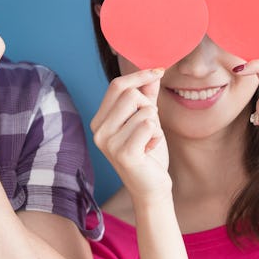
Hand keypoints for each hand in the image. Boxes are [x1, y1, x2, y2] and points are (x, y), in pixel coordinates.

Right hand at [90, 68, 170, 200]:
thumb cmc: (148, 152)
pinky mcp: (124, 154)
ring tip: (148, 141)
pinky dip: (157, 135)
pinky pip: (149, 126)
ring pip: (144, 110)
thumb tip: (153, 72)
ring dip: (155, 124)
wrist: (151, 188)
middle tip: (149, 126)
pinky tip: (150, 149)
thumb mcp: (146, 119)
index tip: (159, 71)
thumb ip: (147, 95)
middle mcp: (99, 130)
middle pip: (131, 94)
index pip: (117, 86)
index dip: (139, 76)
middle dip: (149, 106)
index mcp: (99, 120)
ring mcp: (109, 143)